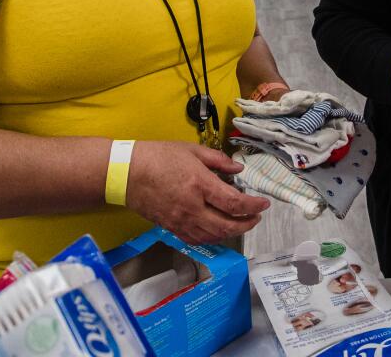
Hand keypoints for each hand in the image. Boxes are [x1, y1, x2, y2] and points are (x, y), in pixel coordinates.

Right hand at [125, 140, 269, 244]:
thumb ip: (218, 160)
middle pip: (227, 225)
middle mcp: (193, 207)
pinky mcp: (171, 227)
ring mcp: (181, 221)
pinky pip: (197, 239)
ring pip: (213, 236)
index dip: (253, 206)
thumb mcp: (192, 150)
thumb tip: (238, 168)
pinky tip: (218, 230)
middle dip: (247, 223)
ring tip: (241, 223)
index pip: (234, 203)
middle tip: (256, 217)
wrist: (126, 173)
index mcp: (200, 184)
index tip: (264, 203)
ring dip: (232, 232)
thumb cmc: (158, 157)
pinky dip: (212, 237)